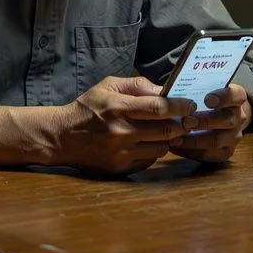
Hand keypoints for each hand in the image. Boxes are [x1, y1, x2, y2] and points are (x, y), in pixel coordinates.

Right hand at [49, 76, 198, 175]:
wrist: (62, 137)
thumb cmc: (87, 108)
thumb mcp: (108, 85)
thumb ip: (137, 85)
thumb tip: (164, 90)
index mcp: (119, 107)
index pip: (160, 108)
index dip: (180, 107)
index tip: (190, 105)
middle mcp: (121, 131)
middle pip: (166, 130)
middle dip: (182, 124)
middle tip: (188, 119)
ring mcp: (121, 152)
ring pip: (162, 147)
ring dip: (170, 139)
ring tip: (168, 131)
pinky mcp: (121, 167)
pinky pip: (150, 160)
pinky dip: (154, 151)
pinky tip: (150, 142)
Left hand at [168, 83, 250, 163]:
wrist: (216, 116)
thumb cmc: (202, 99)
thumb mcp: (202, 89)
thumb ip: (193, 88)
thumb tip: (170, 90)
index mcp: (236, 98)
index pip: (237, 95)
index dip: (224, 97)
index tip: (207, 99)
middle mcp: (239, 117)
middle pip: (228, 120)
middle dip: (205, 121)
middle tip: (186, 121)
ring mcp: (234, 136)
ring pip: (217, 140)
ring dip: (194, 140)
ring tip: (174, 138)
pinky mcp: (225, 152)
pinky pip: (208, 154)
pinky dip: (190, 151)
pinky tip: (175, 146)